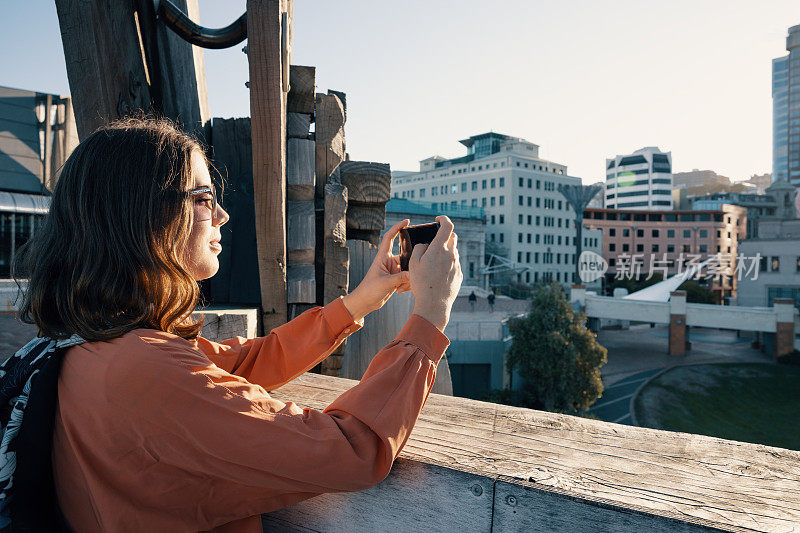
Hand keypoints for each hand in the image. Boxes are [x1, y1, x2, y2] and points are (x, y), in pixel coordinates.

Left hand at [341, 219, 411, 321]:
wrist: (365, 303)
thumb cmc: (369, 290)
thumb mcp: (385, 283)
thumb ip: (401, 278)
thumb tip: (415, 274)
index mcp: (382, 257)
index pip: (389, 237)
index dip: (397, 227)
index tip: (407, 221)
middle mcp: (389, 262)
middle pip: (405, 255)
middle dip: (411, 263)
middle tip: (412, 272)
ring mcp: (394, 270)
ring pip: (409, 268)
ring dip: (408, 278)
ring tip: (400, 288)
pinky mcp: (397, 279)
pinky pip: (408, 278)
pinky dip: (408, 284)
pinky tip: (400, 291)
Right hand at [408, 215, 462, 331]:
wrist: (434, 304)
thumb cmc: (421, 283)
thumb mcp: (414, 263)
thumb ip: (420, 248)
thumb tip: (426, 245)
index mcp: (439, 249)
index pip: (447, 226)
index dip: (443, 219)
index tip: (438, 219)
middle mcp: (451, 255)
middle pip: (453, 238)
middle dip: (445, 236)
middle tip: (435, 242)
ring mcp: (457, 265)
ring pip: (454, 252)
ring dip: (446, 252)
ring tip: (433, 264)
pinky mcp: (459, 275)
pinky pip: (454, 265)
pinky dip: (447, 264)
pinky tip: (438, 275)